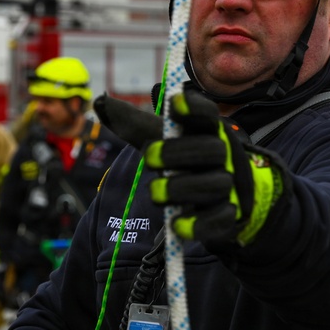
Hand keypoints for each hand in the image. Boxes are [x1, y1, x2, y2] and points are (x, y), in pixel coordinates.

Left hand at [94, 90, 290, 249]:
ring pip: (214, 185)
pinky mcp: (229, 217)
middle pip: (211, 149)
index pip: (207, 113)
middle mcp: (223, 155)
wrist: (224, 198)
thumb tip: (99, 103)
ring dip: (182, 188)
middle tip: (148, 157)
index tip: (174, 103)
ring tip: (155, 193)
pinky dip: (198, 225)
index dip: (194, 106)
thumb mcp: (161, 139)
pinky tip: (177, 226)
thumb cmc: (186, 160)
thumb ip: (132, 123)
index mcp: (207, 130)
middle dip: (178, 152)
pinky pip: (219, 221)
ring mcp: (229, 186)